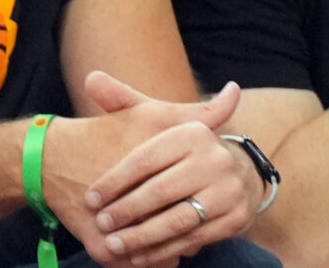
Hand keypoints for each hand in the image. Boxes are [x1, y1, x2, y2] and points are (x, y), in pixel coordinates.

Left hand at [48, 76, 254, 267]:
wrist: (238, 175)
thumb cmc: (182, 151)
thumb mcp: (156, 122)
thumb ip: (122, 101)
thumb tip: (91, 77)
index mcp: (193, 133)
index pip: (146, 159)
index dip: (115, 181)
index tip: (91, 199)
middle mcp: (216, 158)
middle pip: (160, 192)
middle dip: (125, 211)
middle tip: (102, 223)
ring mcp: (229, 189)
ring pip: (176, 219)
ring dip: (141, 236)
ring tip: (115, 243)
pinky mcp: (235, 216)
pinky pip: (192, 238)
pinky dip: (162, 250)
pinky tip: (139, 254)